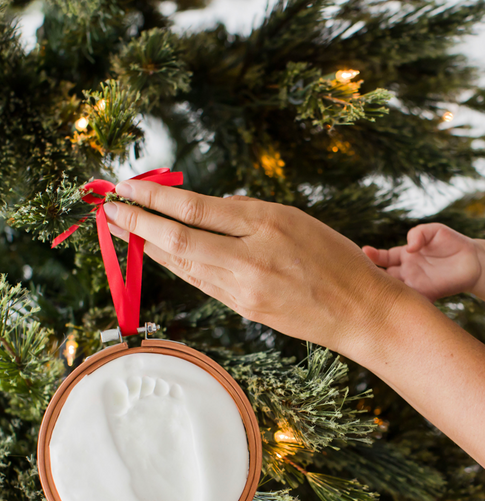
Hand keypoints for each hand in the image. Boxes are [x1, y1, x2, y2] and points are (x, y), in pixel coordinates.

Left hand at [103, 181, 408, 358]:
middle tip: (109, 208)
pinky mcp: (245, 309)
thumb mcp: (299, 220)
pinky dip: (177, 266)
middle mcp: (250, 258)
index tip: (127, 187)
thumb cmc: (338, 261)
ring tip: (125, 230)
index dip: (156, 198)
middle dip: (138, 223)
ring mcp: (245, 290)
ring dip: (150, 247)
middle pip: (179, 240)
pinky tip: (161, 257)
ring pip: (185, 265)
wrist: (360, 313)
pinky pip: (202, 283)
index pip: (197, 209)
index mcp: (268, 225)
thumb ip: (251, 214)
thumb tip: (208, 209)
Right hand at [362, 223, 482, 301]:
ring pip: (393, 292)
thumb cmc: (453, 243)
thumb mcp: (435, 230)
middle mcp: (407, 272)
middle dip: (371, 277)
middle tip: (360, 276)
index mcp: (405, 255)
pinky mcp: (427, 296)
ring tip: (370, 291)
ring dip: (383, 293)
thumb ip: (419, 233)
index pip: (383, 257)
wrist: (476, 261)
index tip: (364, 252)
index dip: (372, 256)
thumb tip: (409, 248)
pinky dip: (402, 305)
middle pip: (383, 277)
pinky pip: (412, 302)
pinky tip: (392, 306)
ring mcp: (415, 285)